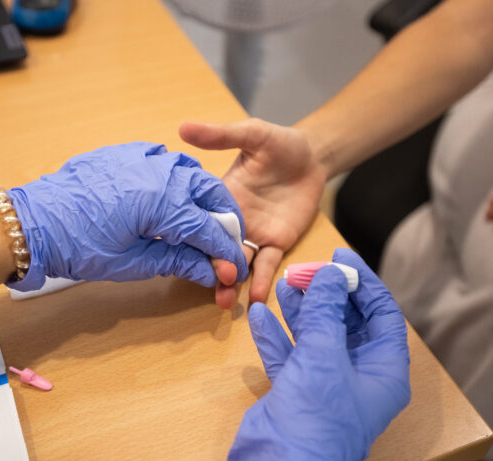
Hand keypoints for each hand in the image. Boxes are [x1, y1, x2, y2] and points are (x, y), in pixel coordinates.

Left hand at [6, 142, 247, 290]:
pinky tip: (175, 196)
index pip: (207, 229)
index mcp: (162, 201)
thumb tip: (210, 273)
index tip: (232, 270)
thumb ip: (177, 262)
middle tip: (226, 243)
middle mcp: (159, 171)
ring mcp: (142, 157)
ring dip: (204, 196)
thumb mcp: (132, 262)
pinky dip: (178, 178)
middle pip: (209, 193)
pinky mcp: (126, 154)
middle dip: (224, 219)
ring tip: (205, 221)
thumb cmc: (77, 245)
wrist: (33, 222)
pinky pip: (164, 160)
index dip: (224, 253)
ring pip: (191, 173)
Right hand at [180, 119, 327, 307]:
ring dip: (228, 282)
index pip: (200, 217)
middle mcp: (232, 220)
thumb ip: (221, 135)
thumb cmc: (281, 144)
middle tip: (205, 282)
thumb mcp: (252, 134)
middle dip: (209, 265)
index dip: (191, 233)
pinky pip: (267, 265)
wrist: (314, 158)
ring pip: (236, 262)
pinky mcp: (276, 243)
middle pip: (215, 246)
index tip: (178, 249)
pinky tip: (254, 298)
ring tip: (223, 301)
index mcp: (220, 196)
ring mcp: (253, 234)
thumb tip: (184, 126)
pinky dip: (261, 281)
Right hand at [219, 249, 410, 460]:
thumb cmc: (316, 414)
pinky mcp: (298, 392)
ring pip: (317, 337)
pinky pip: (291, 356)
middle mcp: (359, 375)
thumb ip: (326, 310)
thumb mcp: (325, 353)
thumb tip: (329, 275)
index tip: (340, 257)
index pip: (381, 314)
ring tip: (284, 284)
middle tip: (305, 270)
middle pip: (348, 322)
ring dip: (301, 311)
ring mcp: (327, 384)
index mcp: (383, 369)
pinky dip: (277, 336)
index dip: (363, 282)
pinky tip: (260, 315)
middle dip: (326, 294)